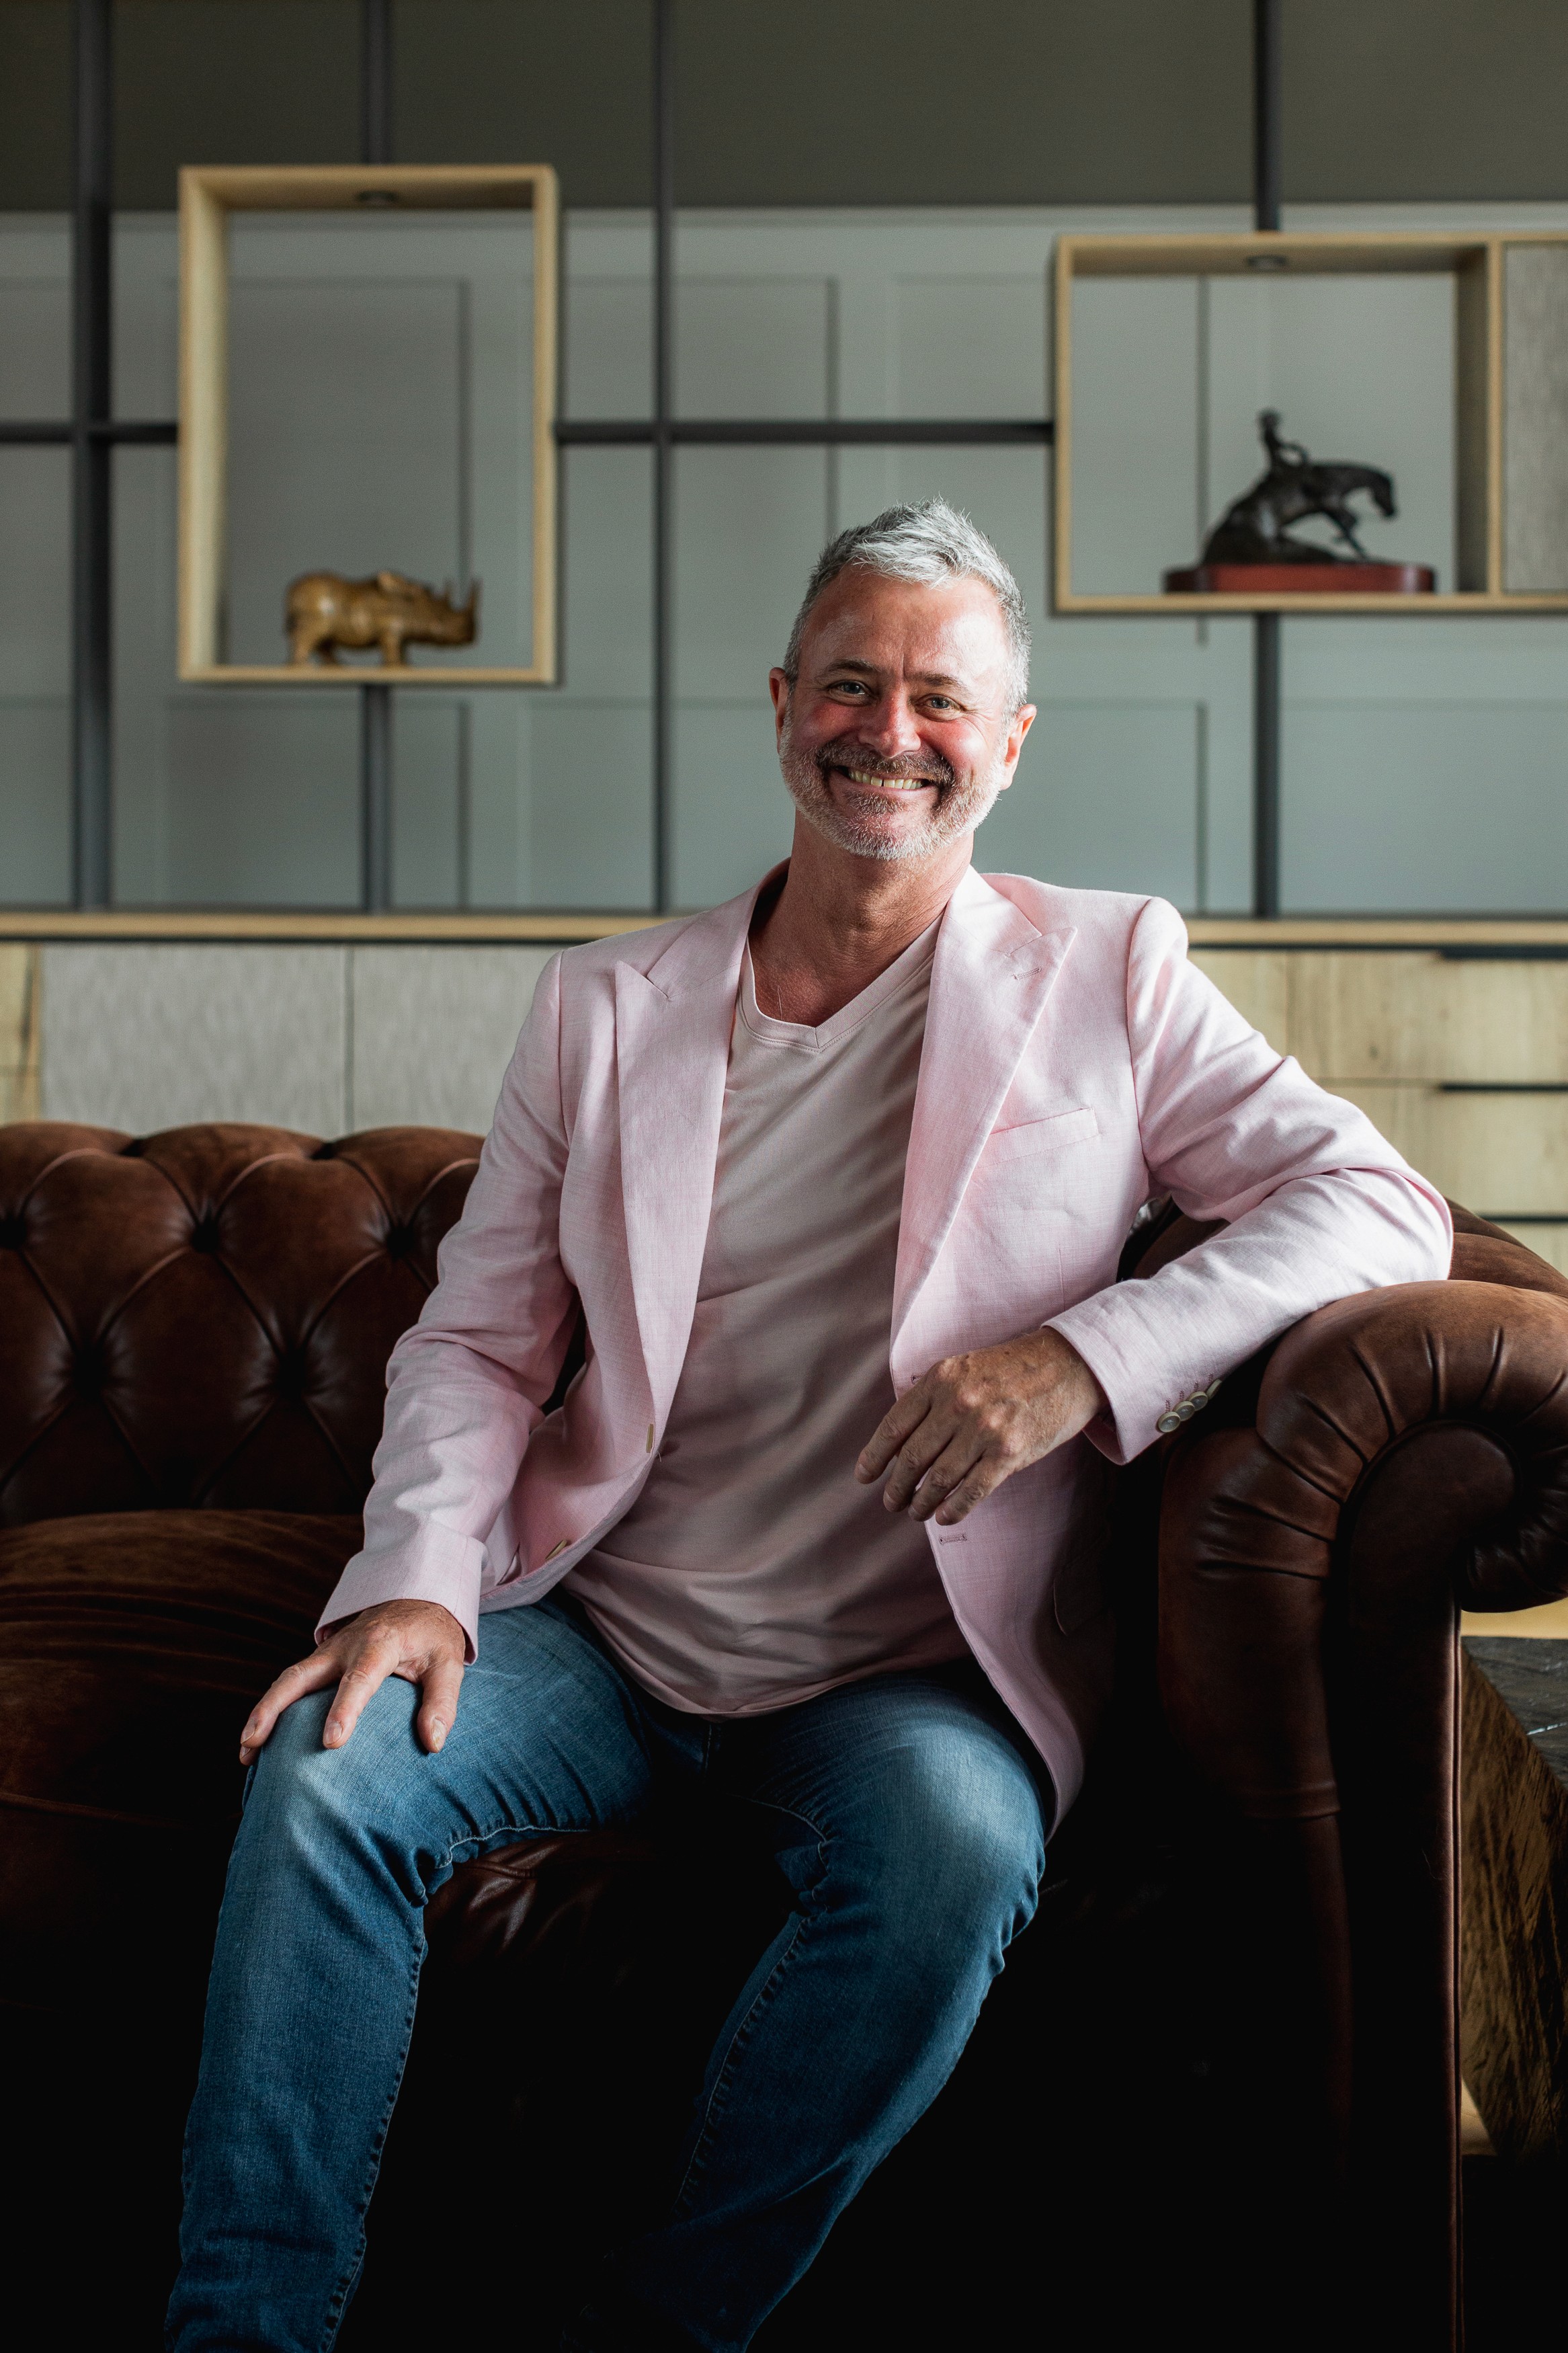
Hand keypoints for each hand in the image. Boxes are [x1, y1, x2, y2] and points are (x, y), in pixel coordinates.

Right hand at [238, 1599, 466, 1764]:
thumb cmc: (431, 1636)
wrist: (416, 1598)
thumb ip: (442, 1701)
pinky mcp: (320, 1661)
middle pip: (301, 1675)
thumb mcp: (449, 1662)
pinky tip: (259, 1742)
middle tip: (253, 1742)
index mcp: (380, 1643)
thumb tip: (433, 1744)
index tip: (331, 1742)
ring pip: (288, 1680)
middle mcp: (345, 1646)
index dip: (344, 1709)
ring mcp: (327, 1653)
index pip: (360, 1677)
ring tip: (245, 1751)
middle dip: (274, 1708)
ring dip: (263, 1712)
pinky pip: (292, 1684)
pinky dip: (272, 1709)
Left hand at [856, 1329, 1105, 1525]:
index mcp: (941, 1379)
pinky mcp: (1010, 1453)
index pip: (894, 1425)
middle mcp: (959, 1403)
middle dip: (896, 1487)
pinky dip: (952, 1509)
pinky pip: (971, 1491)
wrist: (1069, 1366)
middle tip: (891, 1502)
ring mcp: (985, 1429)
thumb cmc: (1012, 1370)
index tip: (864, 1477)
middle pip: (912, 1458)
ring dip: (921, 1503)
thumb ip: (932, 1398)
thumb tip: (899, 1443)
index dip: (875, 1456)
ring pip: (938, 1480)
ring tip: (915, 1512)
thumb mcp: (964, 1368)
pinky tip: (944, 1517)